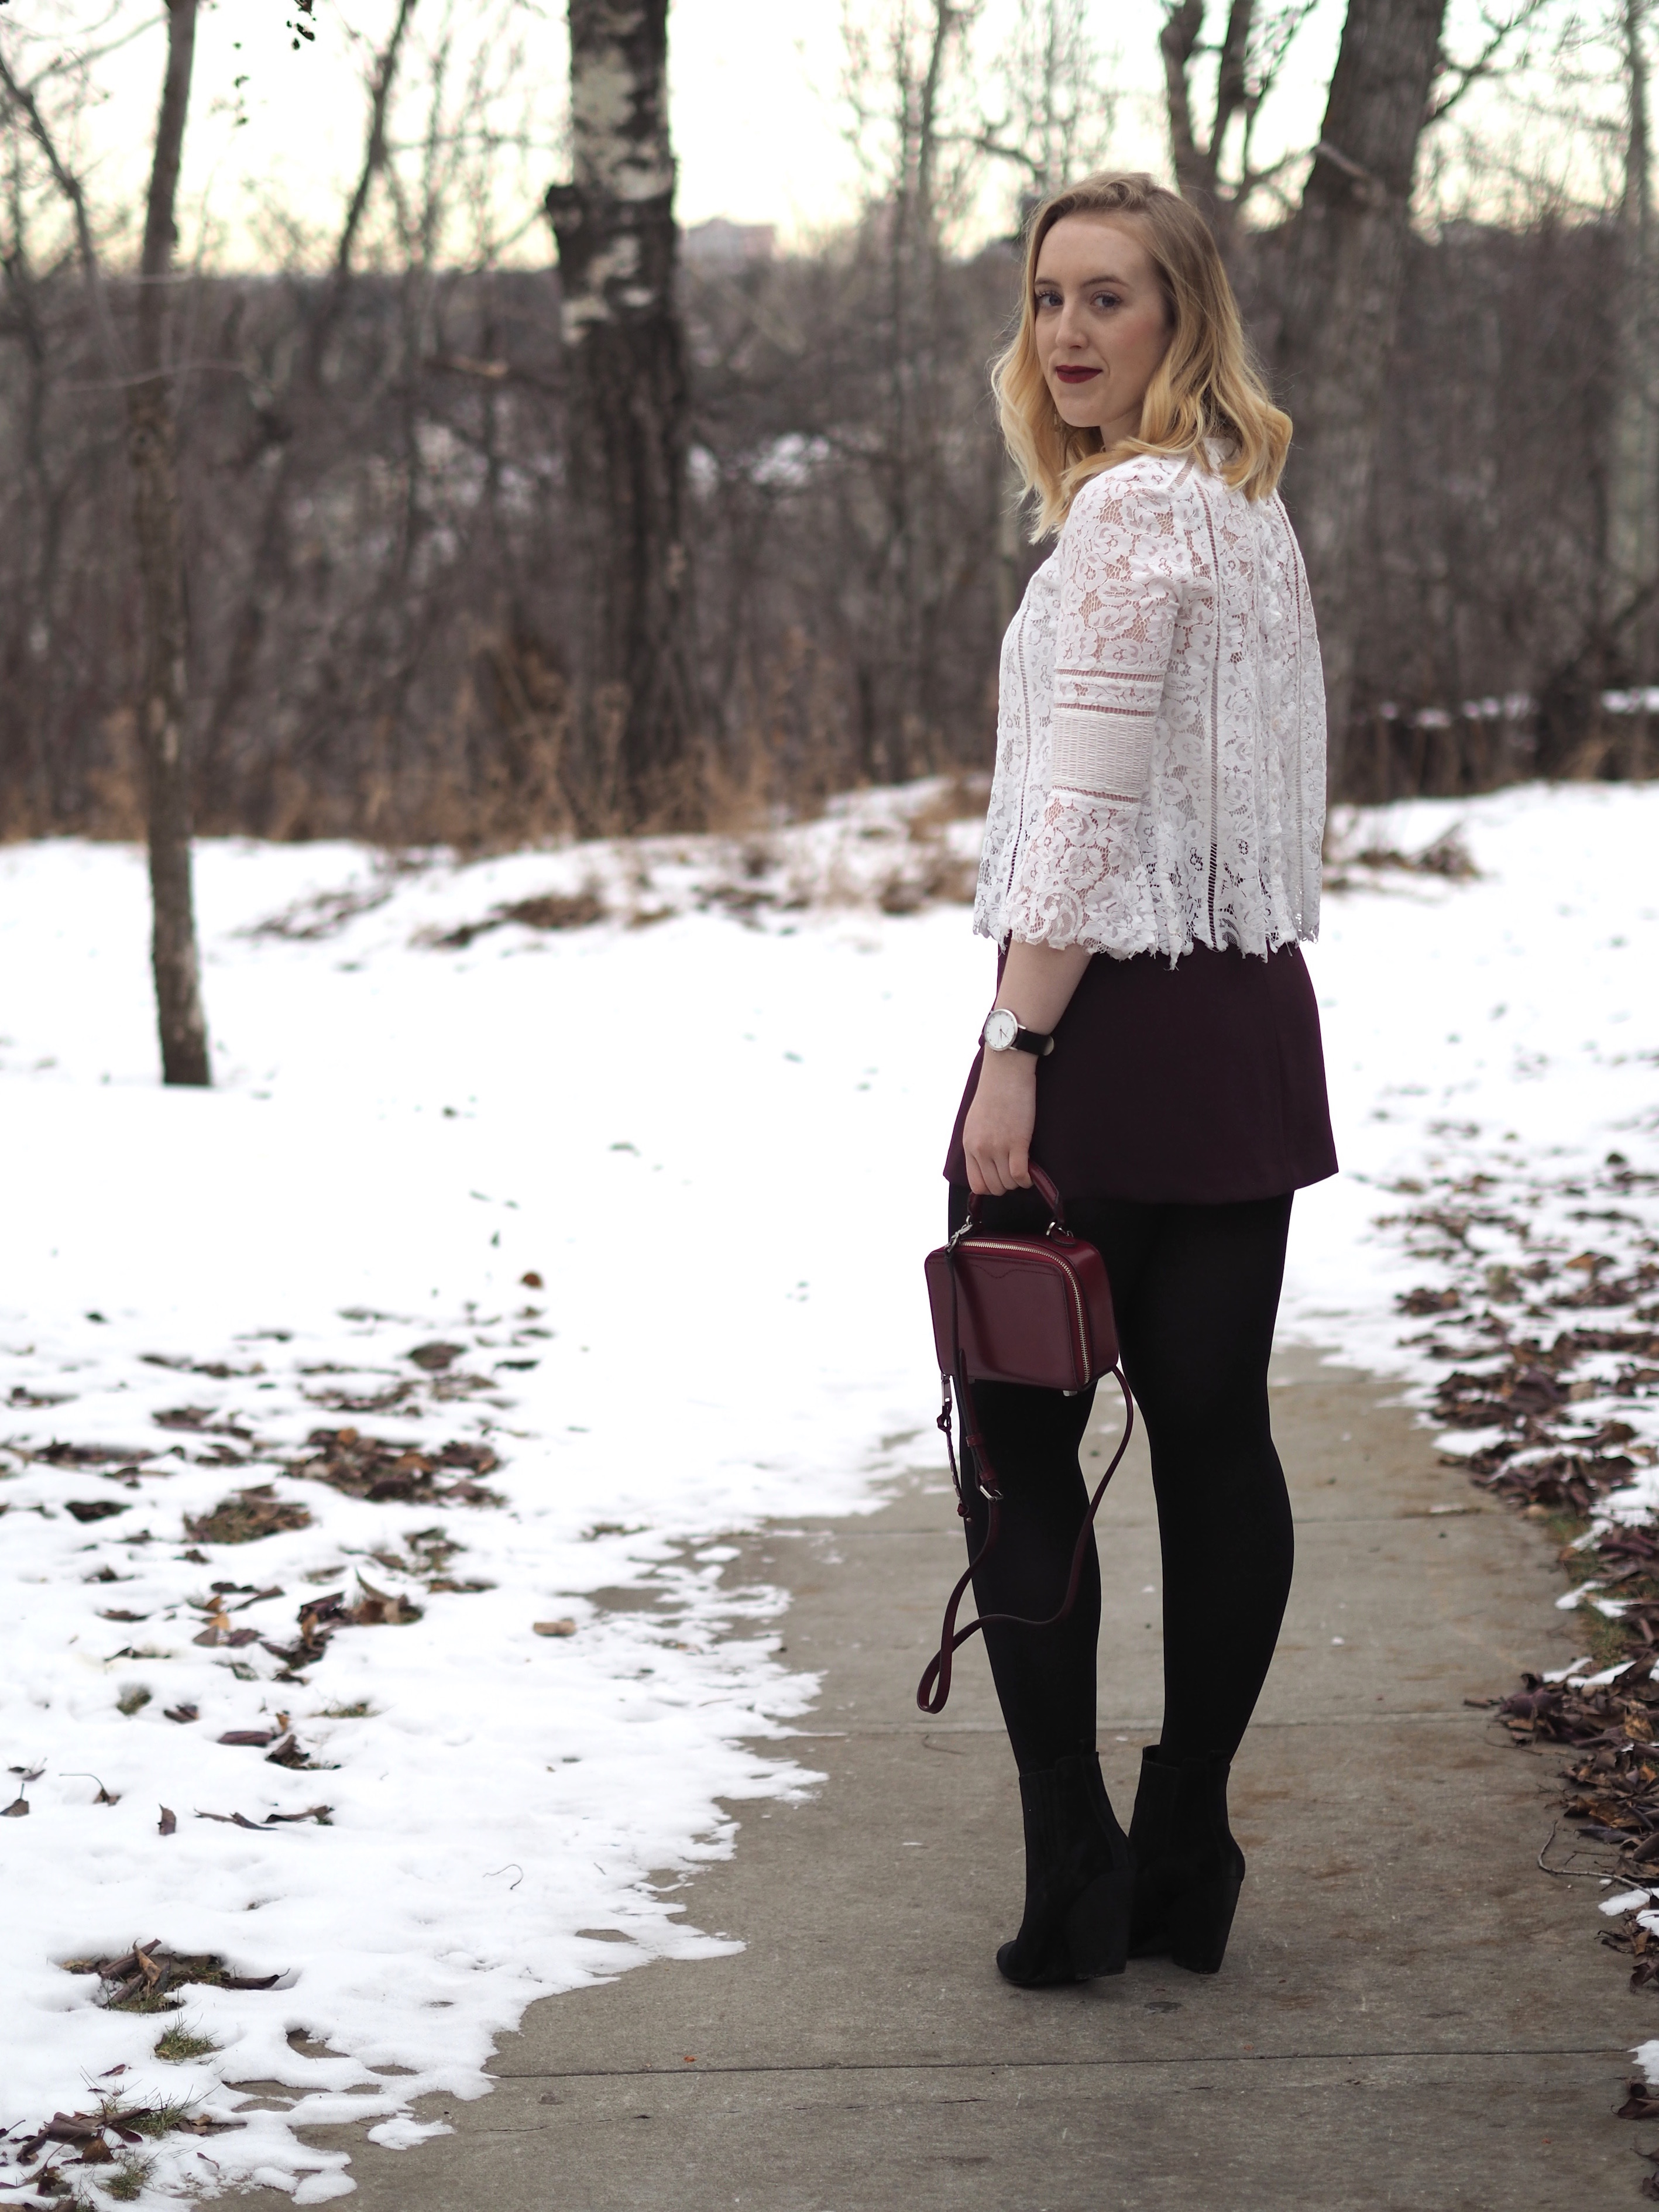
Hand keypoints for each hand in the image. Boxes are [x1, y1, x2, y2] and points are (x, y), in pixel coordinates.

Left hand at [963, 1048, 1036, 1195]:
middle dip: (1007, 1185)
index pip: (977, 1184)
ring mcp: (998, 1147)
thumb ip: (978, 1144)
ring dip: (1019, 1182)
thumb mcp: (975, 1122)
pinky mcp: (1017, 1141)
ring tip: (1025, 1170)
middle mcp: (981, 1149)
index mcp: (969, 1145)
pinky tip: (1032, 1173)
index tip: (1001, 1178)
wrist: (1005, 1072)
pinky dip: (1028, 1179)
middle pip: (994, 1187)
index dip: (991, 1187)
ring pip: (1008, 1183)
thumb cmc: (993, 1093)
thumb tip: (988, 1164)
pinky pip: (1020, 1175)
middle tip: (1016, 1173)